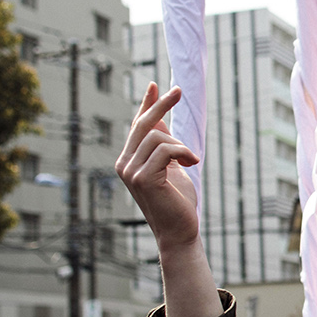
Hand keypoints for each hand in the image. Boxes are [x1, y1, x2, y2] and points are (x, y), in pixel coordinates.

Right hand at [117, 83, 200, 253]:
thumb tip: (160, 120)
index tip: (155, 86)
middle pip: (143, 125)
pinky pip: (166, 149)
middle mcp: (124, 164)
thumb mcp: (171, 167)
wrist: (179, 231)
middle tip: (178, 90)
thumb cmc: (177, 201)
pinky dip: (183, 152)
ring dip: (180, 146)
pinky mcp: (143, 178)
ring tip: (190, 161)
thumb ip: (164, 145)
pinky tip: (192, 164)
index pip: (137, 126)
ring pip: (157, 137)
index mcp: (129, 160)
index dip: (146, 105)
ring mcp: (131, 171)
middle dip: (161, 105)